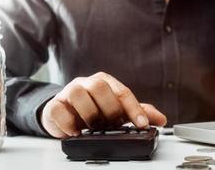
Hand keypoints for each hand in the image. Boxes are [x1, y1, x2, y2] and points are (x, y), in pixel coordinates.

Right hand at [41, 72, 166, 137]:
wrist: (64, 114)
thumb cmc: (94, 110)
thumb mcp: (118, 111)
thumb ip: (139, 113)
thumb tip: (161, 119)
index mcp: (105, 82)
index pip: (123, 92)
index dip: (134, 109)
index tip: (142, 124)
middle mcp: (87, 84)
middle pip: (100, 87)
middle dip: (110, 109)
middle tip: (113, 124)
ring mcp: (69, 92)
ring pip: (78, 93)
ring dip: (89, 114)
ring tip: (94, 128)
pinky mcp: (53, 106)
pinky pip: (57, 109)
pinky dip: (68, 123)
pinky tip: (76, 132)